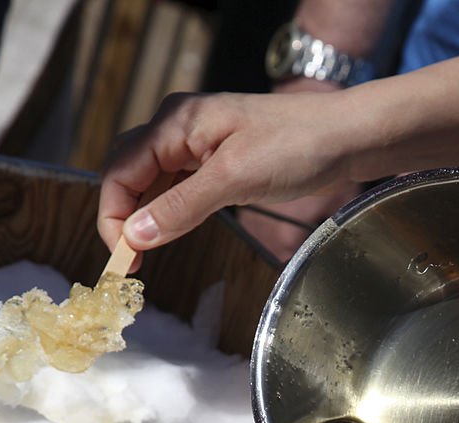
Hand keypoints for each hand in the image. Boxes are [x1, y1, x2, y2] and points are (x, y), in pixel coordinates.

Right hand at [98, 91, 354, 255]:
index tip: (123, 260)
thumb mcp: (234, 180)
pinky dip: (166, 209)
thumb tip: (136, 236)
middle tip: (131, 263)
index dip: (113, 217)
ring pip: (150, 180)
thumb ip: (181, 207)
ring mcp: (197, 140)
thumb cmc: (296, 147)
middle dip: (121, 217)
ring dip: (143, 216)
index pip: (119, 171)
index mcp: (176, 122)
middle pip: (127, 173)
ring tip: (145, 254)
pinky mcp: (216, 156)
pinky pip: (175, 182)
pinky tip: (169, 231)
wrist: (345, 137)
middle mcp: (179, 126)